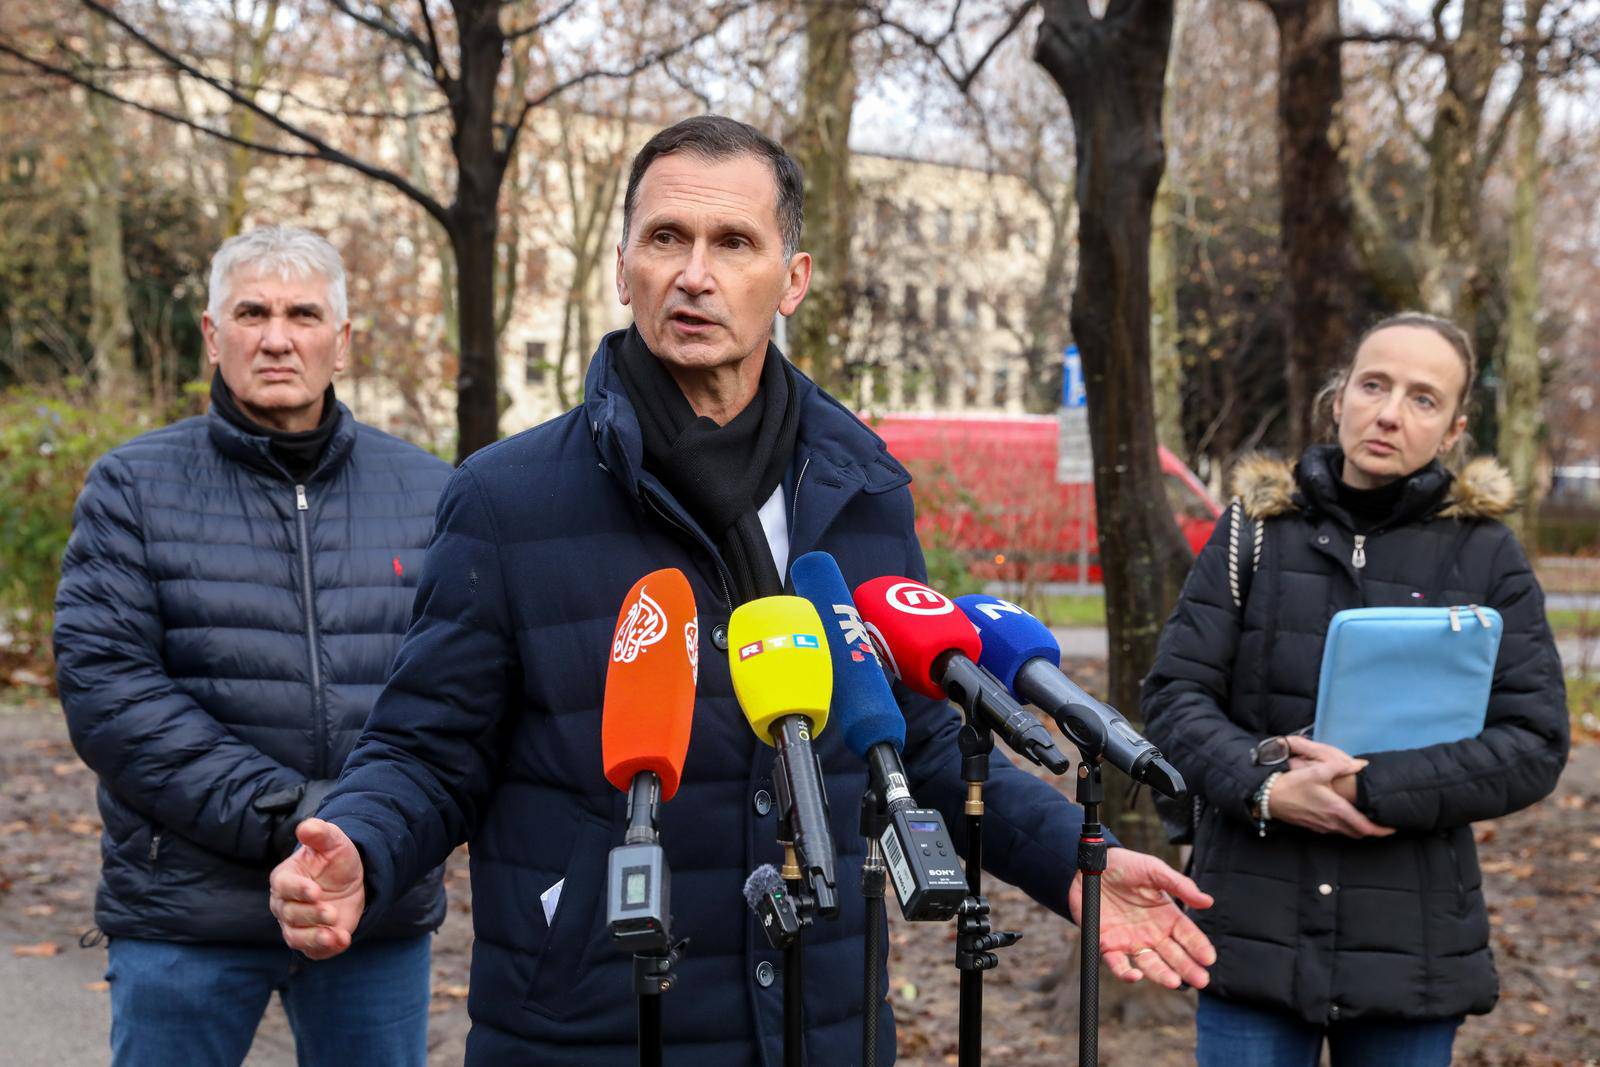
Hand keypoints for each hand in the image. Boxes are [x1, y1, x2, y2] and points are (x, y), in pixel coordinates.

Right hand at [268, 818, 364, 959]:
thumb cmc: (335, 859)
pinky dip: (326, 949)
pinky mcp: (312, 941)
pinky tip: (343, 941)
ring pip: (296, 937)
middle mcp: (285, 905)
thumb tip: (305, 827)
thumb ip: (319, 833)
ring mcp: (297, 925)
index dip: (298, 890)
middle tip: (331, 912)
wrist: (351, 880)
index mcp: (285, 878)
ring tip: (334, 935)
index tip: (314, 891)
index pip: (284, 887)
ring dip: (314, 938)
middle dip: (311, 914)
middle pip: (290, 914)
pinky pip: (313, 950)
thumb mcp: (333, 841)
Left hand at [1070, 848, 1215, 988]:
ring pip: (1150, 964)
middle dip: (1188, 968)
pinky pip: (1118, 963)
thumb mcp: (1155, 870)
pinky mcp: (1107, 944)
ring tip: (1174, 982)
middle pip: (1174, 955)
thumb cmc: (1127, 866)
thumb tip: (1208, 901)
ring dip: (1162, 975)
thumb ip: (1180, 885)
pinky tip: (1136, 975)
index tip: (1209, 958)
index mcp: (1167, 917)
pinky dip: (1126, 972)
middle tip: (1201, 980)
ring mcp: (1131, 941)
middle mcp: (1152, 933)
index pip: (1187, 936)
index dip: (1198, 947)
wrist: (1091, 865)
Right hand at [1271, 736, 1392, 837]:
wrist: (1270, 798)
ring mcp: (1323, 827)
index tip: (1393, 828)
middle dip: (1372, 829)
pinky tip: (1343, 814)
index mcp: (1337, 810)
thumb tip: (1360, 765)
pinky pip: (1336, 829)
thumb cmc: (1293, 784)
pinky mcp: (1315, 827)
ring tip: (1366, 817)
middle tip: (1382, 821)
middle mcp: (1332, 823)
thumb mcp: (1316, 771)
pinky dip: (1345, 826)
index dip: (1382, 830)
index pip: (1366, 828)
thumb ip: (1339, 767)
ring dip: (1358, 827)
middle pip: (1359, 833)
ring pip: (1347, 832)